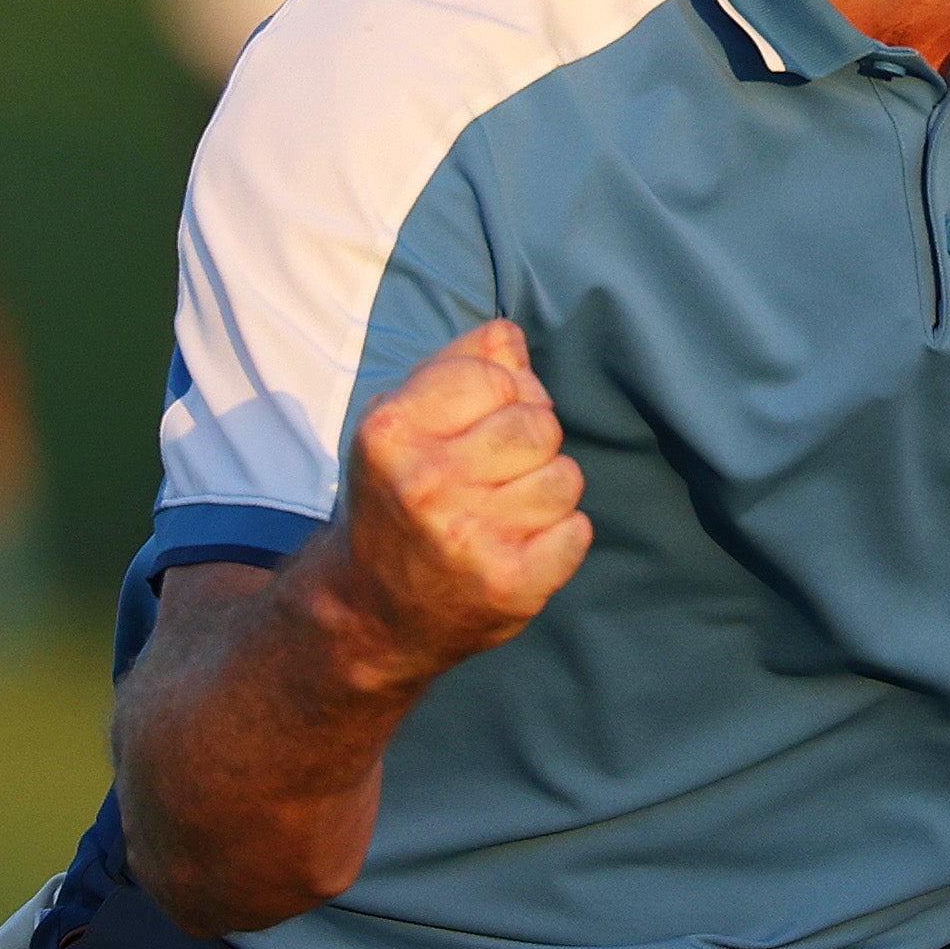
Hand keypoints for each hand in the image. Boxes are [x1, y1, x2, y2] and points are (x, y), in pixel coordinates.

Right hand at [315, 320, 589, 690]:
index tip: (474, 430)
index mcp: (393, 432)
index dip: (500, 396)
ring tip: (501, 515)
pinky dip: (559, 538)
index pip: (497, 374)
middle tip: (490, 478)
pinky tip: (517, 548)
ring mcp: (470, 538)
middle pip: (540, 423)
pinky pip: (579, 530)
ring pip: (566, 476)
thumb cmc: (398, 501)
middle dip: (528, 445)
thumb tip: (509, 333)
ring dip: (545, 492)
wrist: (370, 614)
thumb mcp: (404, 424)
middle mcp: (427, 484)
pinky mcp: (510, 584)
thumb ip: (458, 366)